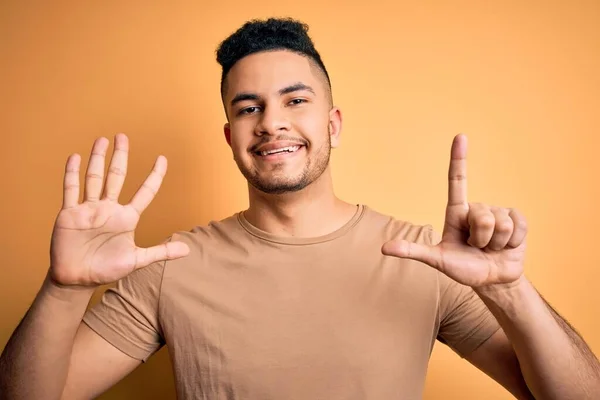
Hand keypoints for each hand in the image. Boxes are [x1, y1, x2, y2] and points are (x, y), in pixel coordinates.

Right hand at [49, 133, 188, 286]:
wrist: (77, 280)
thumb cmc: (106, 269)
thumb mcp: (137, 260)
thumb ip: (160, 252)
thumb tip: (187, 249)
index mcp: (127, 218)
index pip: (145, 192)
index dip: (154, 176)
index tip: (162, 158)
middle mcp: (109, 209)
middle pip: (117, 177)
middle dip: (120, 156)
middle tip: (123, 136)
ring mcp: (89, 209)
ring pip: (94, 178)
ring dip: (97, 159)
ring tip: (102, 140)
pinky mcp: (70, 214)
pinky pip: (71, 190)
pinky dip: (72, 174)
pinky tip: (75, 157)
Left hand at [382, 134, 527, 287]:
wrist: (492, 279)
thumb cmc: (462, 268)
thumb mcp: (437, 259)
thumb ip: (413, 252)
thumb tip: (384, 248)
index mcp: (457, 212)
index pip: (457, 181)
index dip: (459, 158)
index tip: (460, 136)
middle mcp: (477, 208)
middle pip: (482, 217)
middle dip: (481, 239)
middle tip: (477, 247)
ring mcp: (499, 213)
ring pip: (501, 224)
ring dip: (496, 243)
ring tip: (490, 248)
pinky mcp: (518, 220)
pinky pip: (518, 226)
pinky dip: (513, 242)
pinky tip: (508, 246)